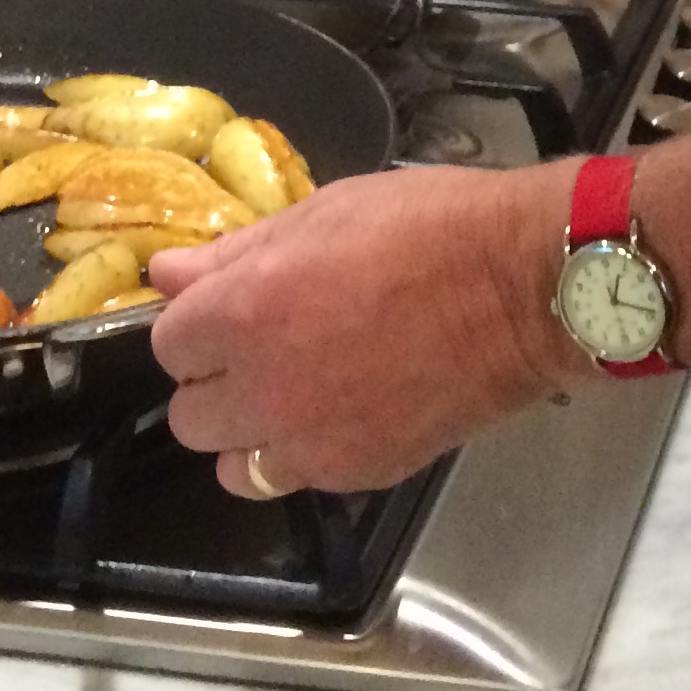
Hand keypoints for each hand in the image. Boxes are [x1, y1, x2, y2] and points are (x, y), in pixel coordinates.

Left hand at [148, 162, 579, 496]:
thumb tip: (167, 276)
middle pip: (189, 413)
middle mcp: (263, 388)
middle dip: (216, 379)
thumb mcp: (324, 212)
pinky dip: (305, 451)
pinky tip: (344, 409)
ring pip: (232, 463)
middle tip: (264, 346)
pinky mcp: (356, 473)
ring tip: (296, 391)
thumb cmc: (428, 226)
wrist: (523, 286)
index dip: (199, 322)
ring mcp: (309, 442)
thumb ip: (235, 252)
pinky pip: (295, 478)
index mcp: (244, 311)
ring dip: (250, 429)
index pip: (167, 342)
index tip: (230, 307)